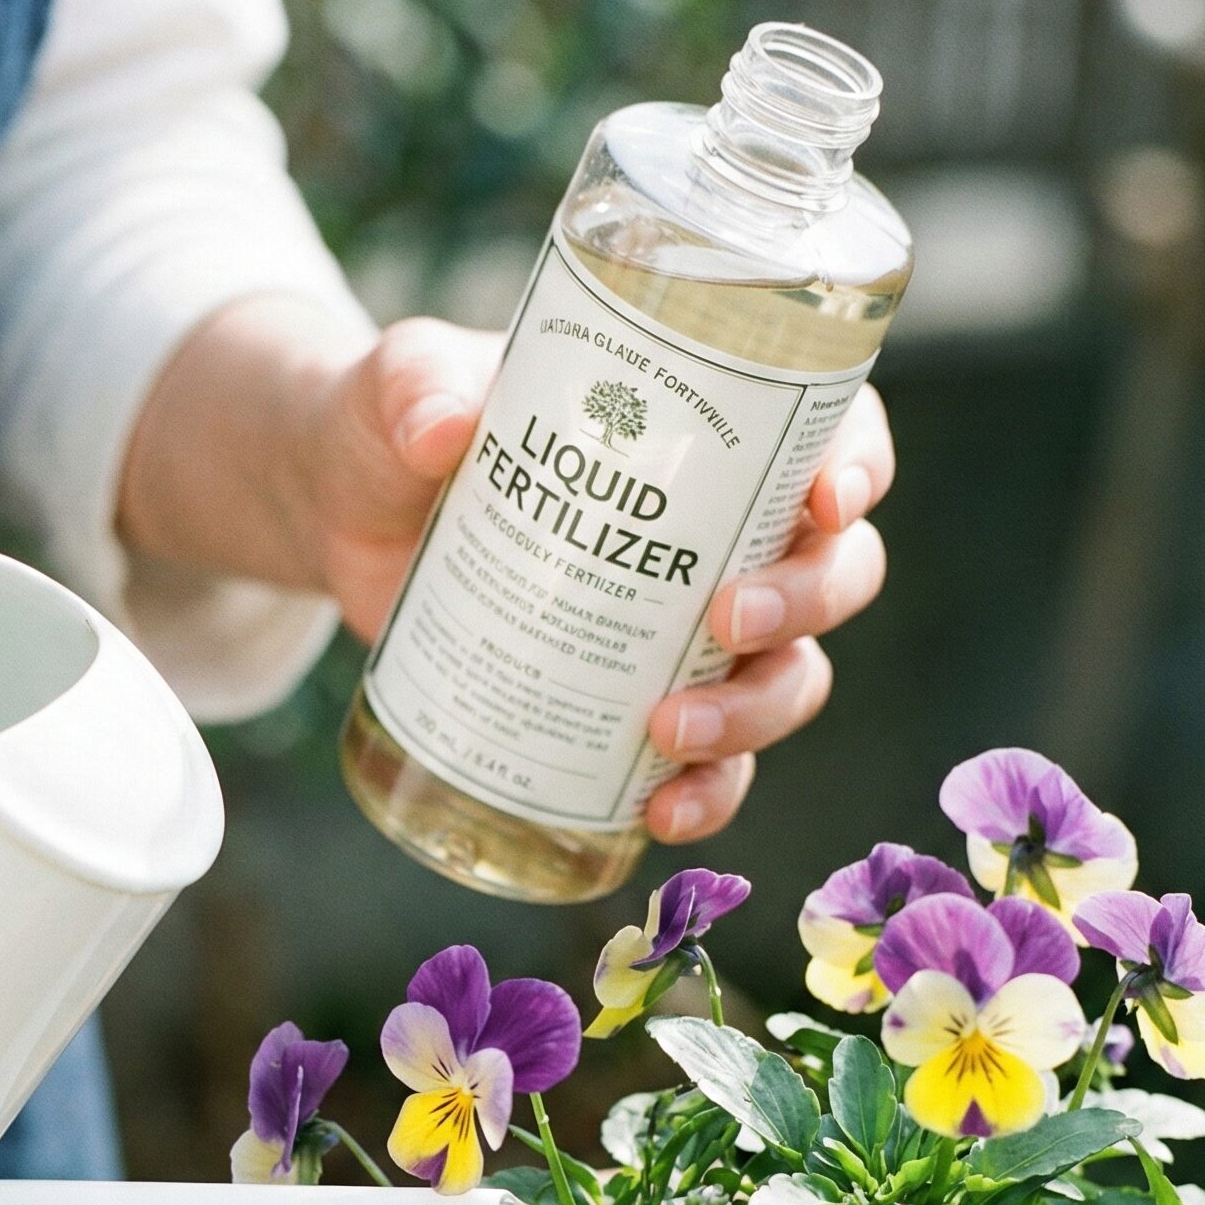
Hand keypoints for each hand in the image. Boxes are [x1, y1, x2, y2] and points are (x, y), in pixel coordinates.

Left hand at [312, 320, 894, 843]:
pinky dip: (705, 795)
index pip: (833, 433)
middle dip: (803, 605)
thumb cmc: (395, 432)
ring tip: (670, 733)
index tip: (824, 500)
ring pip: (786, 679)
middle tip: (723, 622)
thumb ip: (414, 391)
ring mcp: (688, 633)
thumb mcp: (399, 393)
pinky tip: (659, 814)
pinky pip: (712, 767)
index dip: (856, 467)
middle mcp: (725, 533)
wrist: (348, 524)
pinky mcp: (637, 707)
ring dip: (754, 716)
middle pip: (832, 572)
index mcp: (707, 429)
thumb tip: (443, 428)